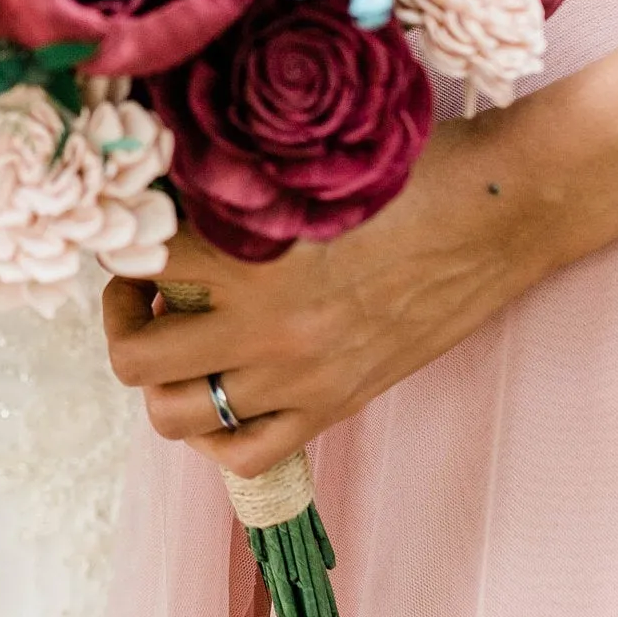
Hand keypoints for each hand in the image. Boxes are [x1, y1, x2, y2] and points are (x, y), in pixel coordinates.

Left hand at [99, 114, 571, 479]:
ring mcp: (299, 378)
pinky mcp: (335, 405)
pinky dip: (212, 435)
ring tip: (179, 340)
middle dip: (122, 322)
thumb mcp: (308, 161)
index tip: (131, 234)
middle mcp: (266, 327)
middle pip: (133, 359)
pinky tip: (220, 395)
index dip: (117, 248)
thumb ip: (235, 183)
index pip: (134, 266)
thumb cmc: (409, 169)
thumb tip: (163, 178)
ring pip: (174, 416)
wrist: (499, 212)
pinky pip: (242, 455)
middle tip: (141, 292)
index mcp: (251, 255)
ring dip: (161, 379)